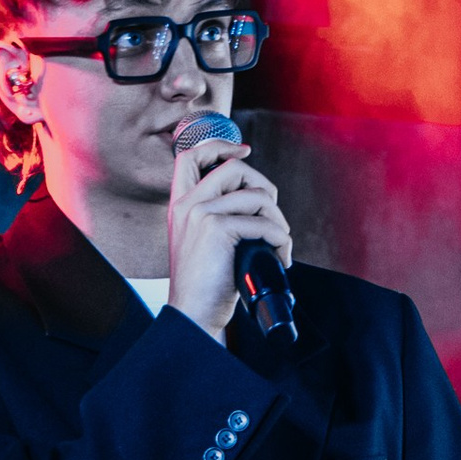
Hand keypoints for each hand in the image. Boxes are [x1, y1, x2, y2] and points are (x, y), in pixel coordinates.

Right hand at [167, 138, 291, 342]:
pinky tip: (279, 257)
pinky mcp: (218, 229)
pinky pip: (264, 223)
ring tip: (278, 243)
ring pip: (256, 195)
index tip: (243, 150)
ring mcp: (200, 214)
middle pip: (233, 167)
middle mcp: (186, 204)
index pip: (191, 156)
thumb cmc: (205, 283)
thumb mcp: (200, 240)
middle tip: (271, 213)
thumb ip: (214, 214)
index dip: (220, 145)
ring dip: (278, 219)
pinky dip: (280, 240)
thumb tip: (252, 195)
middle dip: (263, 185)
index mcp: (180, 205)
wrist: (194, 314)